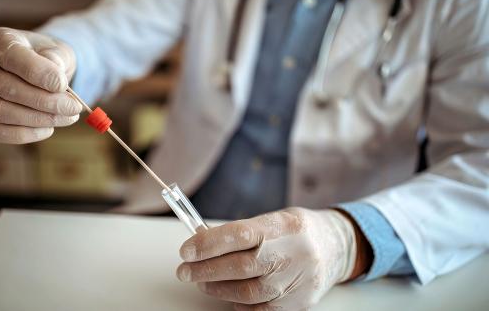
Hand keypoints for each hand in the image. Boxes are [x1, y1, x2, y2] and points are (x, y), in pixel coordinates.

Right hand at [0, 27, 80, 143]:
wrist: (44, 69)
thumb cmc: (50, 57)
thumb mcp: (58, 50)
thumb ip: (57, 58)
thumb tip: (55, 80)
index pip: (10, 56)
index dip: (39, 74)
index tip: (63, 85)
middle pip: (5, 88)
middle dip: (46, 102)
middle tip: (74, 107)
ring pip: (1, 112)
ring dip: (40, 119)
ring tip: (68, 117)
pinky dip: (27, 134)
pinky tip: (49, 128)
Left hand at [176, 208, 358, 310]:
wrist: (337, 247)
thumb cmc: (297, 231)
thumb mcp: (273, 220)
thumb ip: (242, 232)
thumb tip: (202, 244)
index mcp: (285, 225)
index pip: (240, 234)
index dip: (209, 244)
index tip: (187, 250)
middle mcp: (294, 252)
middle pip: (242, 266)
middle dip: (206, 270)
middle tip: (185, 271)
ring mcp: (299, 280)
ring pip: (250, 291)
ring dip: (219, 288)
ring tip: (203, 282)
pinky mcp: (300, 302)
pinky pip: (262, 309)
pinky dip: (240, 304)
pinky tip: (229, 295)